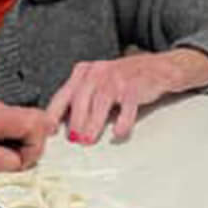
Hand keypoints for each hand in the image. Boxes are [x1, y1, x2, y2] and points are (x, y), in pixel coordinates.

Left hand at [46, 50, 207, 144]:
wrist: (158, 68)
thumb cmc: (124, 80)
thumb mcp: (98, 85)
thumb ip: (81, 100)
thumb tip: (63, 125)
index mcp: (84, 72)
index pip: (64, 93)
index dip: (55, 112)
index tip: (49, 129)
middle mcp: (98, 72)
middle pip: (81, 97)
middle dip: (76, 121)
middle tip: (75, 140)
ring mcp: (117, 77)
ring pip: (101, 101)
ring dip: (94, 123)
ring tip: (89, 140)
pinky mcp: (135, 85)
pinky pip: (127, 105)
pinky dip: (122, 121)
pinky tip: (118, 133)